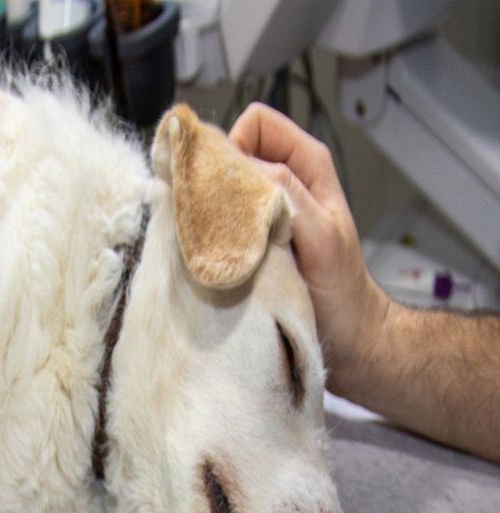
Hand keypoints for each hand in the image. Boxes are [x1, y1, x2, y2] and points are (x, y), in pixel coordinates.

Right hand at [229, 103, 390, 399]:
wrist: (348, 340)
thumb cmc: (343, 291)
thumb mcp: (322, 235)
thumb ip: (288, 194)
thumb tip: (240, 168)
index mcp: (305, 164)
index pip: (254, 124)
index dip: (233, 146)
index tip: (223, 189)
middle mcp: (282, 182)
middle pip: (231, 153)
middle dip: (215, 179)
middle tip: (212, 220)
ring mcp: (264, 213)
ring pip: (222, 189)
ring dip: (211, 212)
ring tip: (214, 244)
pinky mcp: (251, 244)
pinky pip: (220, 224)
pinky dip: (211, 237)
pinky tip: (214, 259)